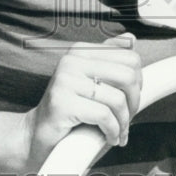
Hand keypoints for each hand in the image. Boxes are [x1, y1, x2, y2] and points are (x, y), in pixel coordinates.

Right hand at [22, 33, 142, 169]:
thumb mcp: (92, 80)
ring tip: (118, 133)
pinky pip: (104, 116)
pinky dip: (112, 131)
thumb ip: (109, 59)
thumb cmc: (70, 110)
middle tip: (127, 119)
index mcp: (81, 51)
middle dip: (134, 103)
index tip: (131, 101)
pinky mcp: (62, 103)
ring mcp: (65, 81)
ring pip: (117, 99)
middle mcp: (71, 60)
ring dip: (123, 123)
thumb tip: (130, 38)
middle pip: (127, 76)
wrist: (37, 135)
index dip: (137, 84)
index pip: (130, 58)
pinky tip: (109, 138)